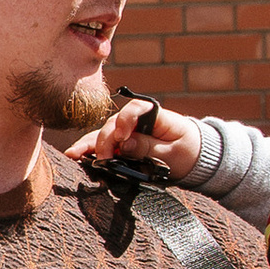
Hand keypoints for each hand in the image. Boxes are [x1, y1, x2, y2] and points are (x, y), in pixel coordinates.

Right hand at [75, 97, 203, 180]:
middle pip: (114, 123)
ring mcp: (129, 132)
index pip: (137, 109)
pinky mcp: (124, 144)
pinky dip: (91, 151)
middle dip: (105, 140)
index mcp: (156, 116)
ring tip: (73, 155)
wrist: (196, 159)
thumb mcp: (173, 154)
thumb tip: (124, 144)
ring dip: (89, 145)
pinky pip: (106, 146)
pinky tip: (76, 157)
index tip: (123, 137)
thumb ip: (148, 148)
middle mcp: (138, 121)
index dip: (126, 120)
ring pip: (105, 134)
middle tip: (103, 159)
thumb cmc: (189, 153)